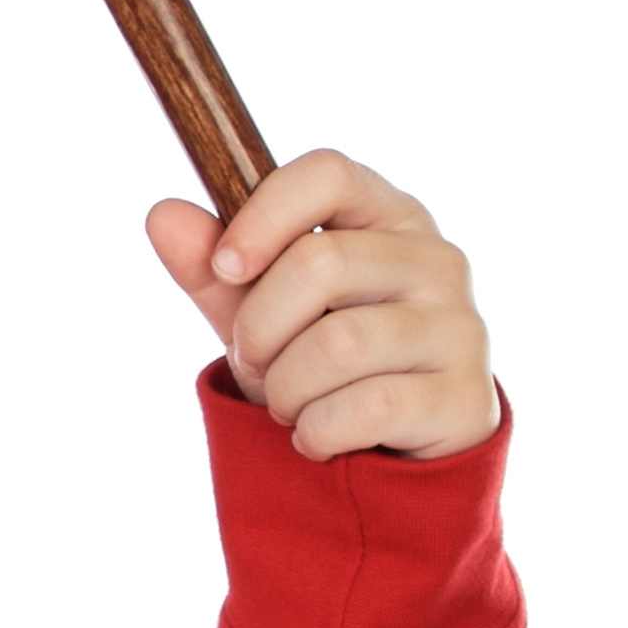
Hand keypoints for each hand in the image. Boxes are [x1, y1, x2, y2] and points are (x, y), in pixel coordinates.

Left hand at [142, 149, 499, 462]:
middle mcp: (436, 259)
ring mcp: (460, 327)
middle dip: (259, 327)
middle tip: (254, 361)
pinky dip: (317, 431)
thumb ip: (213, 268)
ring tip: (289, 403)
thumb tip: (162, 215)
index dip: (266, 214)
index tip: (226, 265)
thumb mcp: (261, 311)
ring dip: (286, 388)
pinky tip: (319, 436)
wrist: (393, 454)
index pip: (328, 174)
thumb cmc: (324, 362)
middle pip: (319, 264)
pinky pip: (367, 408)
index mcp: (387, 215)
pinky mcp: (465, 397)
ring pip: (338, 344)